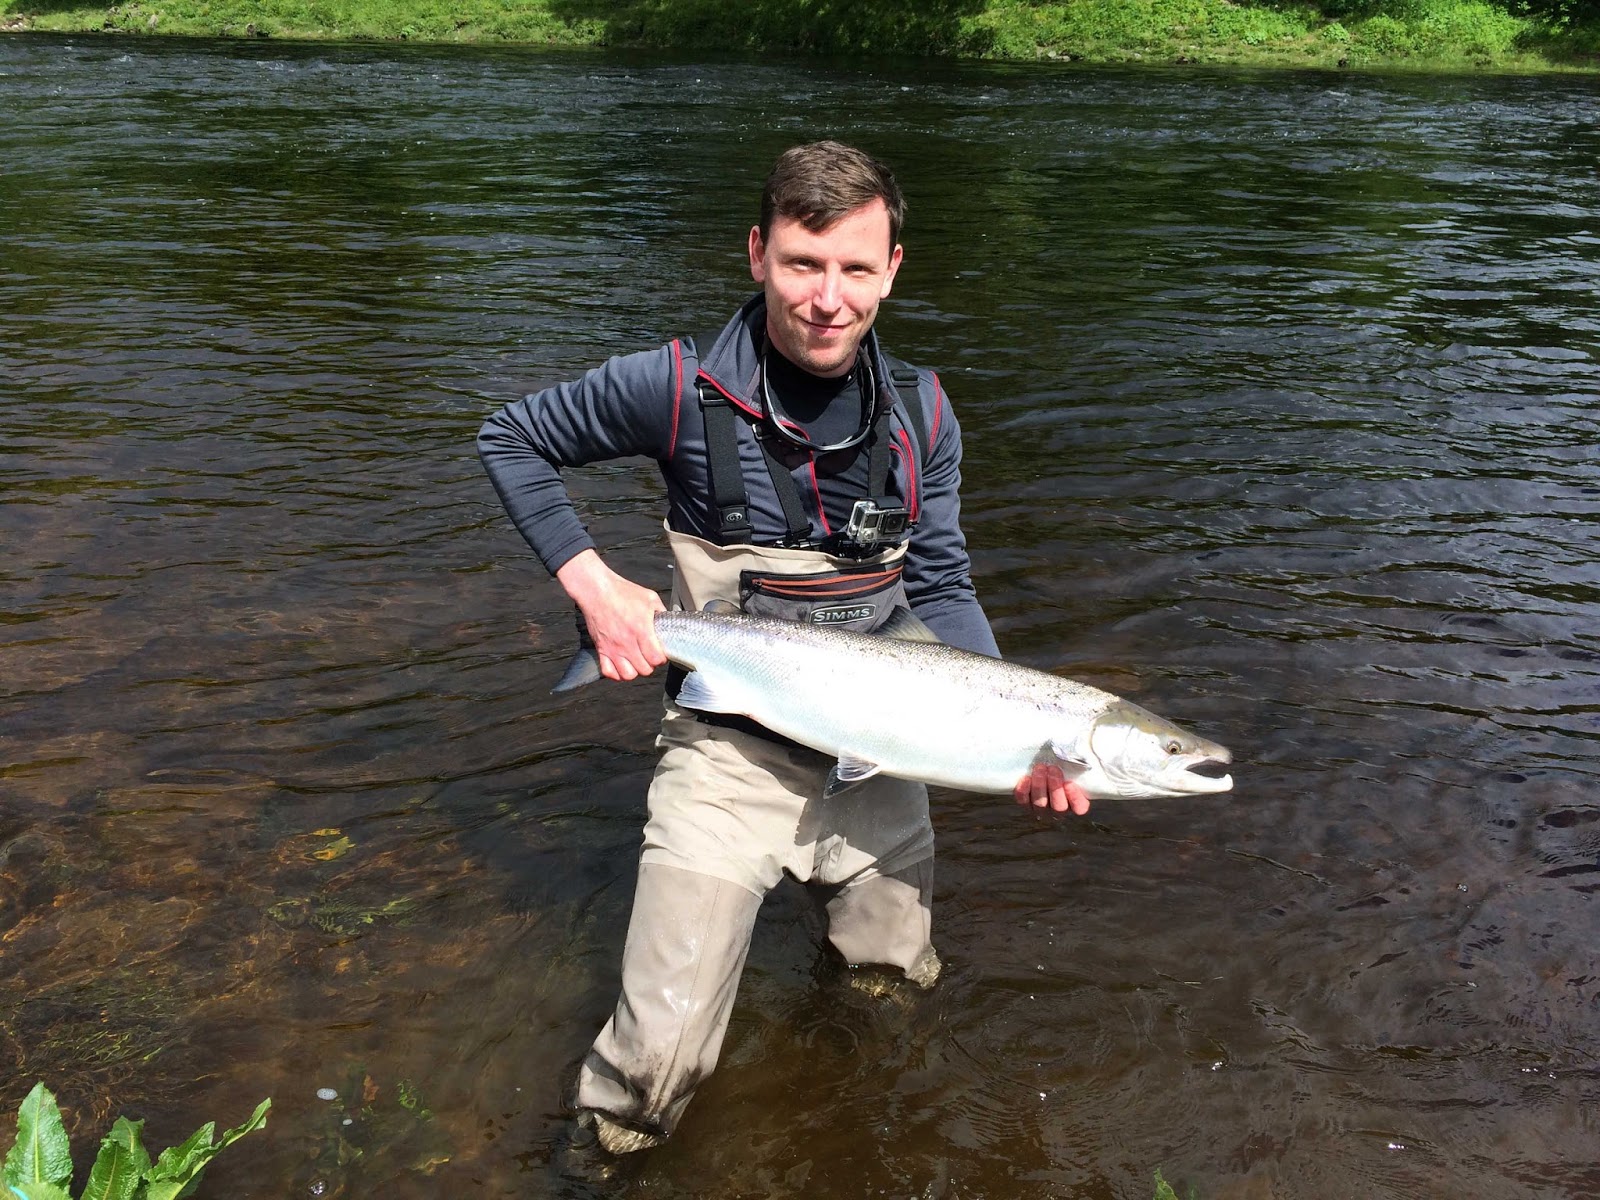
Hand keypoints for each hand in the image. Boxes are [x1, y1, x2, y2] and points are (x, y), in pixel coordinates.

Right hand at [555, 549, 667, 681]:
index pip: (656, 659)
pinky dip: (616, 673)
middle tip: (649, 656)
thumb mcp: (650, 598)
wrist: (597, 591)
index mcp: (641, 630)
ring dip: (635, 670)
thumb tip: (669, 622)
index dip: (661, 658)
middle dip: (650, 664)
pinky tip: (621, 664)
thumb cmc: (622, 592)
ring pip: (627, 675)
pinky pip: (608, 672)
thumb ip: (661, 612)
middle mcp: (627, 643)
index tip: (660, 652)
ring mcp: (612, 648)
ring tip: (636, 661)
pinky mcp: (601, 649)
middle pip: (644, 670)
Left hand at [1013, 763, 1090, 815]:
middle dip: (1055, 788)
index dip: (1075, 798)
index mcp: (1075, 802)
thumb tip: (1075, 752)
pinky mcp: (1026, 803)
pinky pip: (1023, 800)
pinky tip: (1026, 778)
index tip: (1070, 783)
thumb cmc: (1061, 766)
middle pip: (1059, 806)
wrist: (1041, 767)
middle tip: (1053, 769)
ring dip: (1040, 786)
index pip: (1080, 808)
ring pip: (1040, 803)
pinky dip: (1024, 790)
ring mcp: (1041, 809)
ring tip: (1040, 768)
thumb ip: (1077, 763)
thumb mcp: (1072, 765)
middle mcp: (1059, 809)